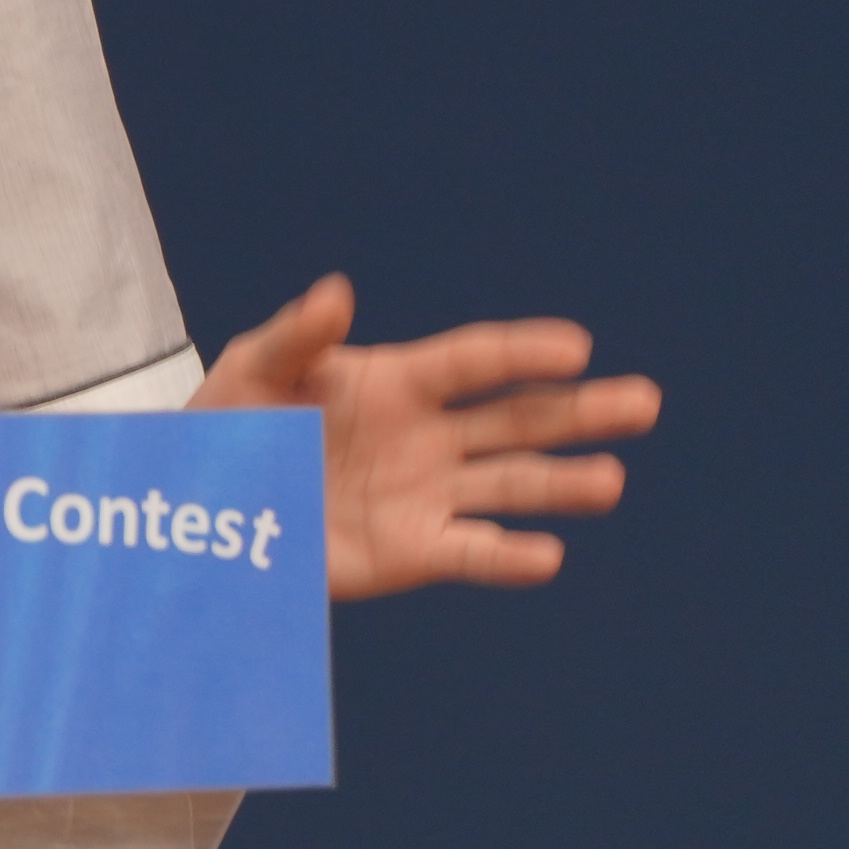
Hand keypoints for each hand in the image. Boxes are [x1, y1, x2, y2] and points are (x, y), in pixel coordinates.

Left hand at [193, 277, 659, 598]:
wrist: (206, 503)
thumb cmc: (233, 420)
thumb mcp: (255, 367)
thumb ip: (298, 336)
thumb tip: (338, 292)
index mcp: (400, 380)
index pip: (477, 361)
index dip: (525, 352)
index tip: (577, 347)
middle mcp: (429, 436)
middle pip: (519, 420)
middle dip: (582, 412)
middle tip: (643, 402)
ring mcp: (427, 495)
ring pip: (511, 485)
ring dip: (561, 484)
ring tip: (610, 481)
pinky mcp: (412, 550)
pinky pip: (470, 552)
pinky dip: (507, 556)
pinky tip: (548, 555)